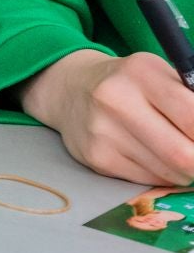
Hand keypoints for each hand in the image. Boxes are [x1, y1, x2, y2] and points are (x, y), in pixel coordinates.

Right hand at [20, 49, 193, 185]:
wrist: (70, 89)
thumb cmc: (131, 83)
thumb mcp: (163, 75)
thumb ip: (191, 100)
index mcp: (142, 72)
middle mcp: (116, 101)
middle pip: (184, 155)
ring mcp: (103, 132)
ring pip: (169, 172)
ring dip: (186, 170)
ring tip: (180, 154)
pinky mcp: (96, 157)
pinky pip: (148, 179)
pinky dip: (163, 174)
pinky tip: (154, 157)